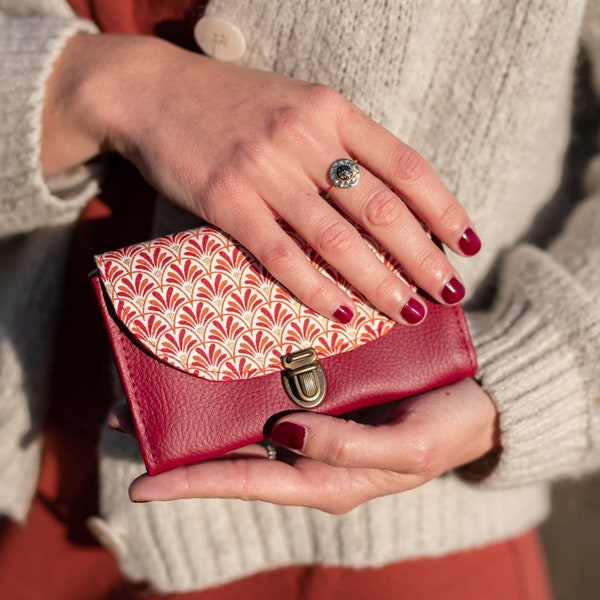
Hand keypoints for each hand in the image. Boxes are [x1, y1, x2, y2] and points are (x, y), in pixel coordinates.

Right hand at [42, 33, 480, 324]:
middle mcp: (305, 136)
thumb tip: (383, 198)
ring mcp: (265, 168)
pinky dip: (315, 288)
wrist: (154, 91)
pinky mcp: (226, 199)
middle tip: (449, 292)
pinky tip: (341, 312)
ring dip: (379, 282)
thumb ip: (339, 143)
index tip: (467, 244)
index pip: (406, 165)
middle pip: (381, 209)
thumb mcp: (296, 105)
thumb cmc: (231, 105)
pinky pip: (281, 253)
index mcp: (331, 110)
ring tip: (408, 312)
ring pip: (337, 238)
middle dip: (423, 257)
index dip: (444, 209)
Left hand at [125, 379, 498, 512]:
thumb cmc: (447, 431)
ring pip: (246, 426)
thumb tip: (286, 435)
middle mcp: (310, 455)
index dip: (194, 483)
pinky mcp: (325, 397)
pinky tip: (216, 370)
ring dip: (202, 414)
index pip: (248, 483)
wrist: (477, 402)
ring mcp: (315, 425)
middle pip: (234, 457)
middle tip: (128, 426)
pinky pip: (273, 395)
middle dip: (182, 449)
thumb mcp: (406, 450)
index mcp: (327, 480)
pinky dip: (240, 388)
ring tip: (155, 397)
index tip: (140, 485)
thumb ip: (349, 450)